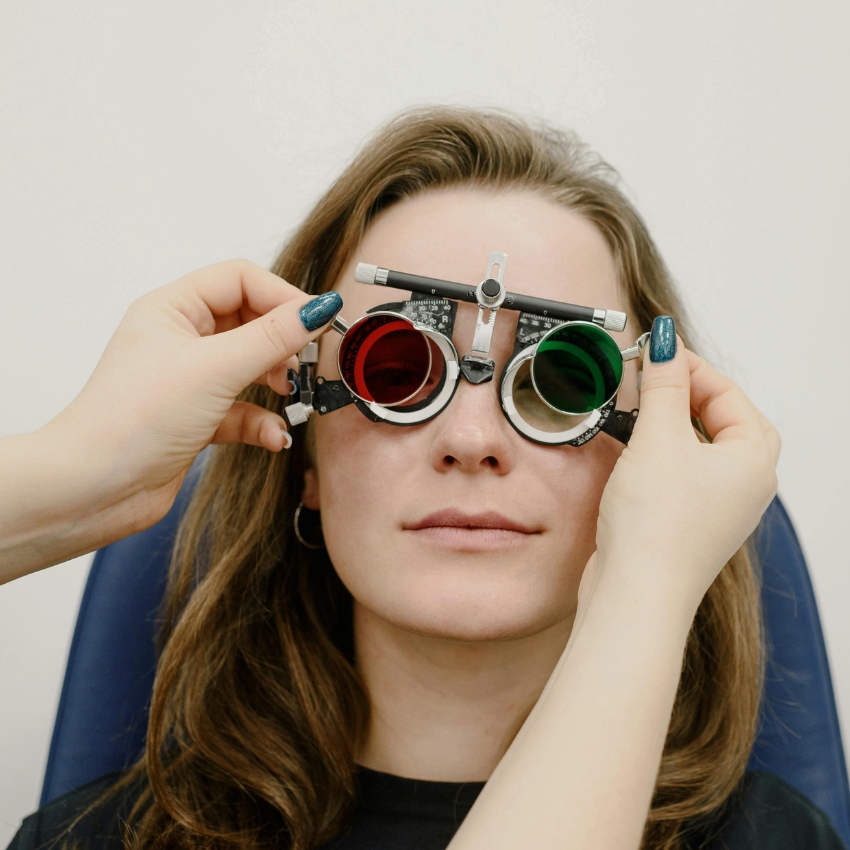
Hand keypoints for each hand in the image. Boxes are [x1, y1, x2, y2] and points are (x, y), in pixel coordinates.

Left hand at [42, 259, 341, 532]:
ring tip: (291, 395)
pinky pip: (242, 409)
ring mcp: (188, 380)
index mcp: (172, 308)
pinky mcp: (196, 418)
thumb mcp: (215, 369)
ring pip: (250, 366)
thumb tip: (319, 308)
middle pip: (250, 321)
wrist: (94, 489)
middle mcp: (180, 338)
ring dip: (277, 381)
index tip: (317, 322)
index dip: (282, 296)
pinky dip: (262, 421)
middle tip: (308, 362)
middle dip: (283, 342)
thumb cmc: (133, 420)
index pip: (240, 280)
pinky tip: (273, 436)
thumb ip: (274, 337)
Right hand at [593, 317, 780, 610]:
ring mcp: (718, 507)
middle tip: (651, 377)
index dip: (690, 367)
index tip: (655, 351)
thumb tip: (666, 342)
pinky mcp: (688, 523)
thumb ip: (663, 386)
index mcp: (754, 460)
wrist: (635, 592)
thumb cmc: (657, 527)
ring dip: (672, 423)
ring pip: (701, 447)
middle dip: (687, 394)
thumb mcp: (659, 438)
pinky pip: (683, 473)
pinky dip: (662, 452)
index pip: (729, 394)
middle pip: (722, 419)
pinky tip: (634, 451)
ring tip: (639, 408)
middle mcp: (745, 485)